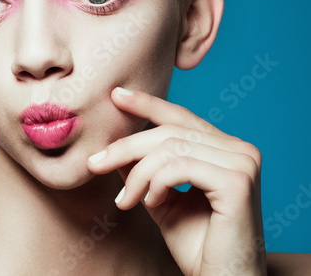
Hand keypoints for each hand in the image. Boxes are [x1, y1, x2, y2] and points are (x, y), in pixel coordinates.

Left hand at [87, 87, 266, 275]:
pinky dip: (156, 183)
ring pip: (171, 147)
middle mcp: (239, 149)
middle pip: (170, 131)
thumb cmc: (194, 243)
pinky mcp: (237, 180)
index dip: (147, 104)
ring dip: (138, 173)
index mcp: (224, 148)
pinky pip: (180, 166)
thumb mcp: (159, 196)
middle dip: (126, 146)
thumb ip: (143, 167)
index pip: (180, 117)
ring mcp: (242, 162)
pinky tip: (150, 203)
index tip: (116, 95)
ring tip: (124, 199)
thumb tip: (114, 142)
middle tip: (95, 163)